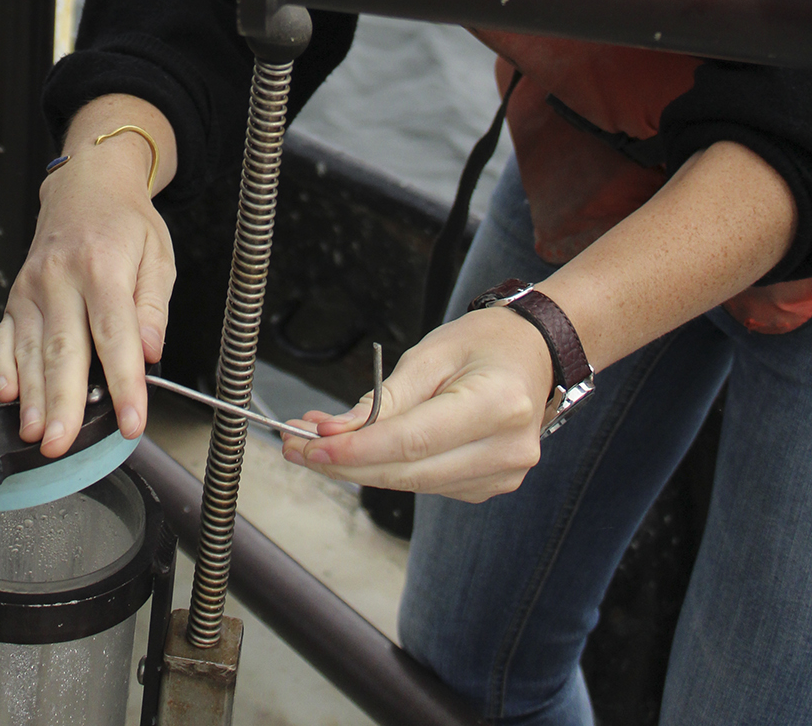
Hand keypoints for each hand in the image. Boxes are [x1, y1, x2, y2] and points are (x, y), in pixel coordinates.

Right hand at [0, 112, 175, 459]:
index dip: (123, 382)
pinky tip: (8, 395)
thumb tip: (152, 351)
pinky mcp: (16, 295)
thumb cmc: (125, 222)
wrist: (87, 184)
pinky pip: (4, 336)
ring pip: (30, 349)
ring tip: (36, 435)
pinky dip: (2, 367)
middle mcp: (61, 277)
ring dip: (32, 397)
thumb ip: (154, 305)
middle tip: (61, 445)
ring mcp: (32, 286)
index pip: (115, 334)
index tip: (132, 420)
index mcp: (103, 266)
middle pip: (63, 349)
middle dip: (63, 402)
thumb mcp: (157, 255)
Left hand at [281, 307, 553, 502]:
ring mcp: (502, 475)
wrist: (534, 354)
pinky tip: (361, 448)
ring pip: (413, 484)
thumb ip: (385, 397)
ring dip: (360, 466)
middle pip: (409, 472)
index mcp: (498, 405)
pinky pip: (427, 484)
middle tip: (295, 446)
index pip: (413, 441)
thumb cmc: (485, 343)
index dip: (357, 449)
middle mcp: (506, 449)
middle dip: (346, 462)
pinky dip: (389, 468)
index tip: (311, 446)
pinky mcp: (490, 486)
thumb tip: (334, 432)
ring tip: (317, 439)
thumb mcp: (431, 353)